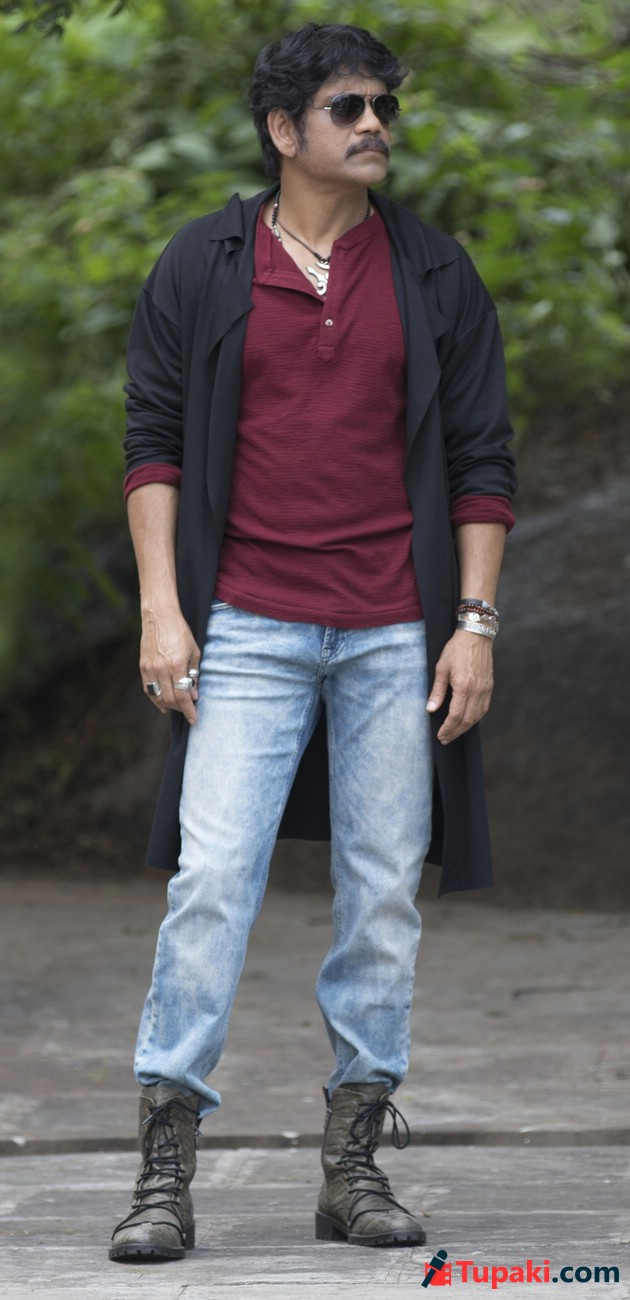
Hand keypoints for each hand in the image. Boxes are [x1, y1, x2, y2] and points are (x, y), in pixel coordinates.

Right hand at [140, 608, 200, 724]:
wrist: (159, 616)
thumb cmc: (180, 632)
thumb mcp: (194, 652)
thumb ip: (194, 675)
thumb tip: (194, 695)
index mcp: (176, 665)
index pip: (182, 696)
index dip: (189, 710)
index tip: (194, 719)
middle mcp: (161, 669)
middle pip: (170, 699)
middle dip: (180, 708)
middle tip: (189, 710)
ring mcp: (150, 668)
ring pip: (157, 696)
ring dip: (168, 705)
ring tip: (177, 707)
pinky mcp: (142, 666)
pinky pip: (148, 689)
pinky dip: (155, 698)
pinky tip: (162, 703)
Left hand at [426, 630, 493, 743]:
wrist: (476, 635)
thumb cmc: (456, 649)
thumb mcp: (441, 668)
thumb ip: (437, 691)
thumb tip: (431, 709)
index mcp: (463, 686)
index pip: (455, 716)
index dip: (447, 728)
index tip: (440, 735)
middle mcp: (477, 691)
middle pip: (467, 720)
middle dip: (455, 732)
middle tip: (445, 739)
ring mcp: (485, 690)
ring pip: (477, 717)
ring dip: (465, 728)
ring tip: (454, 733)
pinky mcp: (489, 687)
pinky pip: (483, 709)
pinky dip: (474, 718)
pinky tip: (466, 721)